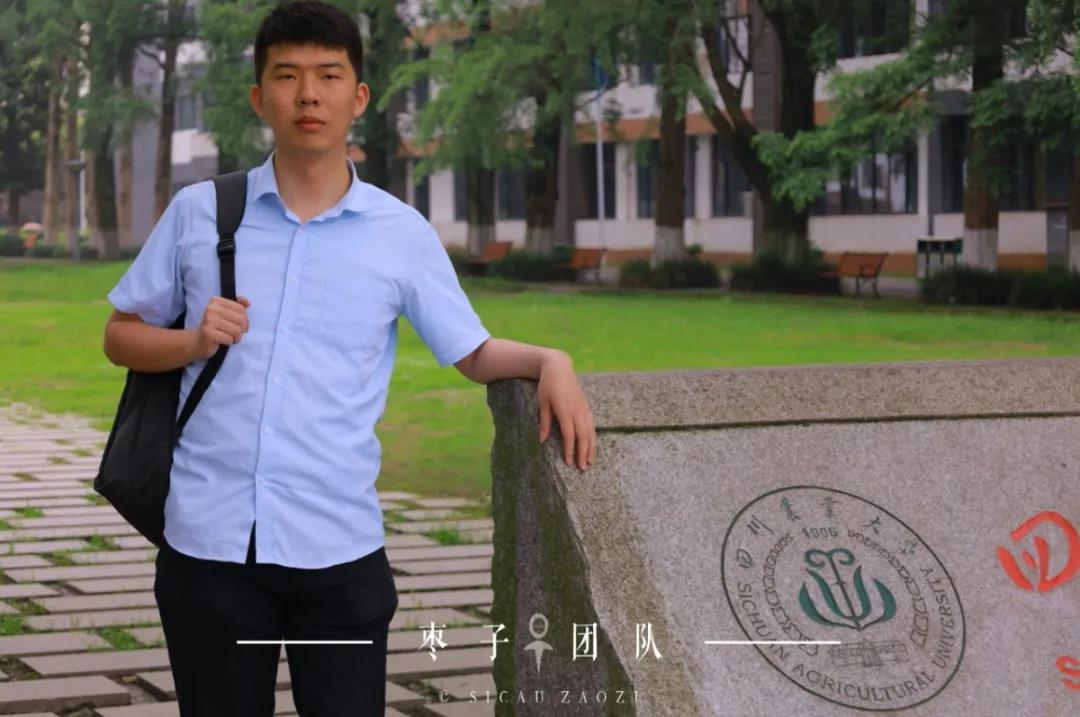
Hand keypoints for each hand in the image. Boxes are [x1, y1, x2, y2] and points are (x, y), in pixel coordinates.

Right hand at [193, 295, 249, 359]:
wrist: (199, 341)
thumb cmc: (216, 327)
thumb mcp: (226, 314)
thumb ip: (238, 306)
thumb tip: (247, 303)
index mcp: (216, 301)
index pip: (241, 309)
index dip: (245, 320)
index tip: (240, 326)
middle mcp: (211, 308)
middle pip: (241, 319)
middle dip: (242, 330)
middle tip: (236, 334)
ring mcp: (209, 320)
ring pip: (237, 330)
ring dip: (236, 337)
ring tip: (229, 337)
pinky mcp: (208, 333)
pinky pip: (229, 339)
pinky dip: (230, 342)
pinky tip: (224, 341)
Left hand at [537, 351, 595, 470]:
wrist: (559, 367)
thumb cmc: (547, 385)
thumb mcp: (542, 402)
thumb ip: (544, 421)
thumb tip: (542, 440)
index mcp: (565, 410)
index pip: (569, 435)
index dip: (570, 450)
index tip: (569, 462)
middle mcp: (577, 410)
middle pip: (582, 436)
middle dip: (583, 453)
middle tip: (582, 468)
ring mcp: (583, 408)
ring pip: (590, 431)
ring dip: (591, 447)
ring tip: (590, 461)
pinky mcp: (586, 406)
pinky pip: (592, 424)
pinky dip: (593, 437)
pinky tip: (592, 446)